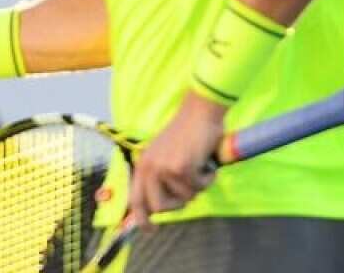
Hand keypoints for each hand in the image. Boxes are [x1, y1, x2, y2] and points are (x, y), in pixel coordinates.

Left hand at [128, 91, 225, 227]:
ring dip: (196, 188)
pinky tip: (206, 163)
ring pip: (183, 199)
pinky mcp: (180, 168)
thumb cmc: (187, 135)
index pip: (136, 199)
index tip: (150, 231)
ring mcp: (163, 168)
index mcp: (143, 165)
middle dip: (178, 204)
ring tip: (198, 168)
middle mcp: (148, 167)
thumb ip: (159, 178)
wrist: (200, 112)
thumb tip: (160, 207)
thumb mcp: (165, 156)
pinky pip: (198, 188)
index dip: (141, 219)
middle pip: (159, 207)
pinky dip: (207, 179)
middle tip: (190, 189)